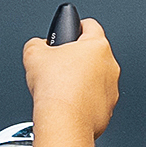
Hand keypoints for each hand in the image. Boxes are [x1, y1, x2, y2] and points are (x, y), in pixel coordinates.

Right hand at [21, 18, 119, 138]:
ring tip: (62, 87)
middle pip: (93, 54)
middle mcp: (110, 65)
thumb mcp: (33, 54)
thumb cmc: (56, 89)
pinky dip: (84, 100)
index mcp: (97, 46)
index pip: (90, 25)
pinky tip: (69, 103)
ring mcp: (112, 88)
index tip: (70, 31)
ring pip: (96, 78)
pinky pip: (96, 99)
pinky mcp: (108, 108)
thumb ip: (37, 43)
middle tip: (59, 65)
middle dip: (76, 58)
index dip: (76, 26)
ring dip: (82, 80)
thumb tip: (38, 46)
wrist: (64, 122)